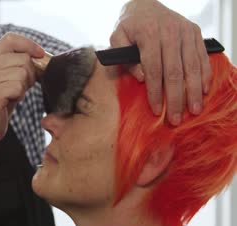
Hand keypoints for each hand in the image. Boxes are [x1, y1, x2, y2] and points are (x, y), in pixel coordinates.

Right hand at [0, 33, 43, 146]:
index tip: (40, 55)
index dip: (29, 44)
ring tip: (13, 94)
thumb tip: (42, 55)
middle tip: (20, 87)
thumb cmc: (1, 102)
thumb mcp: (8, 77)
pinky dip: (19, 95)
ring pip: (23, 73)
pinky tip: (10, 100)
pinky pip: (18, 87)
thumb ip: (20, 63)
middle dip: (30, 74)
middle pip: (24, 59)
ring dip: (24, 87)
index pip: (11, 39)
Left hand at [110, 0, 210, 125]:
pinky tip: (204, 91)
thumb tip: (140, 77)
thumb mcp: (117, 38)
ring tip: (194, 110)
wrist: (145, 5)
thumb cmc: (129, 27)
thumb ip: (123, 58)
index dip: (156, 92)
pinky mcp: (195, 32)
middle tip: (176, 119)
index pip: (153, 68)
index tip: (156, 110)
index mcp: (149, 34)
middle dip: (176, 98)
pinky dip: (205, 75)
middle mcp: (170, 32)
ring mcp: (185, 32)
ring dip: (194, 91)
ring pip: (192, 66)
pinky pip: (202, 57)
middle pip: (175, 71)